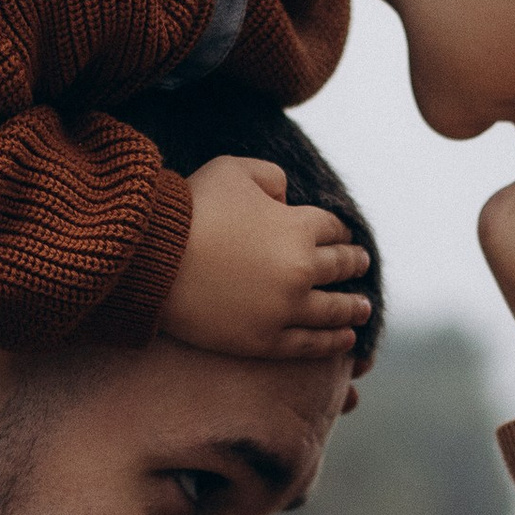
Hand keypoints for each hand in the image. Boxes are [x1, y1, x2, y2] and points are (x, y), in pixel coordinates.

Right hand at [156, 155, 370, 361]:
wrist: (151, 259)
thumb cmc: (189, 209)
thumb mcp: (232, 170)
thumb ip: (270, 177)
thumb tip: (287, 198)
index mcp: (300, 227)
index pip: (334, 230)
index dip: (340, 232)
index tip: (342, 236)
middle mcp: (301, 270)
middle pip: (340, 268)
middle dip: (353, 265)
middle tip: (361, 266)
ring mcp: (285, 309)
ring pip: (334, 311)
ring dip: (353, 308)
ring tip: (362, 309)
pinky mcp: (264, 340)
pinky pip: (310, 344)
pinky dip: (333, 342)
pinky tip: (345, 339)